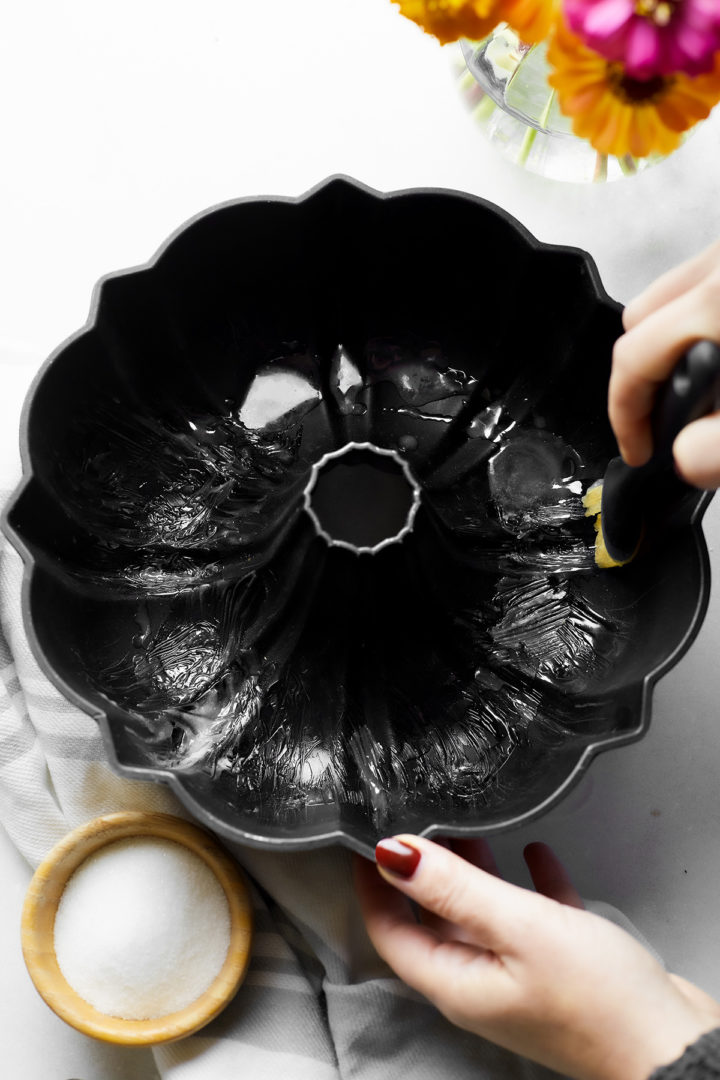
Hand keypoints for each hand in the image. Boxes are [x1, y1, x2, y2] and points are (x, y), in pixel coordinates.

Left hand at [353, 835, 719, 1079]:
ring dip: (471, 874)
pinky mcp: (559, 970)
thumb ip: (453, 888)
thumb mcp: (517, 929)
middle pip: (433, 923)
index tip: (366, 837)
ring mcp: (520, 979)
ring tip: (467, 827)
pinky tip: (535, 854)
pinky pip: (532, 920)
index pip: (390, 931)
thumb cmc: (598, 1001)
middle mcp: (480, 983)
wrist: (674, 1049)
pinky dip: (527, 885)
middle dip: (420, 874)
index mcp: (456, 982)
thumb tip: (393, 852)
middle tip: (414, 823)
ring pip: (481, 918)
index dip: (373, 885)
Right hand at [608, 238, 719, 486]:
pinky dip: (700, 320)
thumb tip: (683, 459)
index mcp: (718, 302)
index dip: (624, 417)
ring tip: (700, 390)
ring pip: (671, 295)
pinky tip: (719, 352)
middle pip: (639, 319)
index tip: (639, 450)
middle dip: (642, 377)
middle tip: (664, 420)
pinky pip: (704, 282)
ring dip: (671, 345)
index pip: (632, 360)